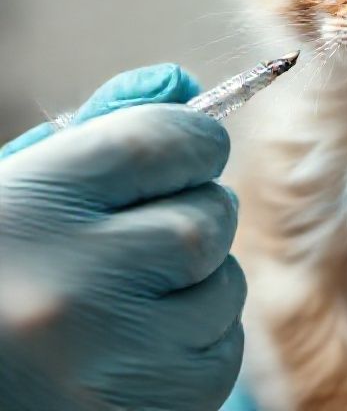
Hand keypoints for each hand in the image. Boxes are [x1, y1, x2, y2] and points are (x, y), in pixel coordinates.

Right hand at [0, 66, 245, 410]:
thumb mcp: (21, 187)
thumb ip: (102, 129)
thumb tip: (182, 85)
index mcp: (35, 209)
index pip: (166, 140)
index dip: (195, 140)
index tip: (191, 152)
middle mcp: (76, 286)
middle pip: (210, 216)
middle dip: (198, 215)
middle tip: (148, 237)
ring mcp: (114, 362)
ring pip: (226, 287)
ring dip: (200, 283)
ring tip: (133, 300)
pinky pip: (221, 355)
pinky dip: (200, 343)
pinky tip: (140, 348)